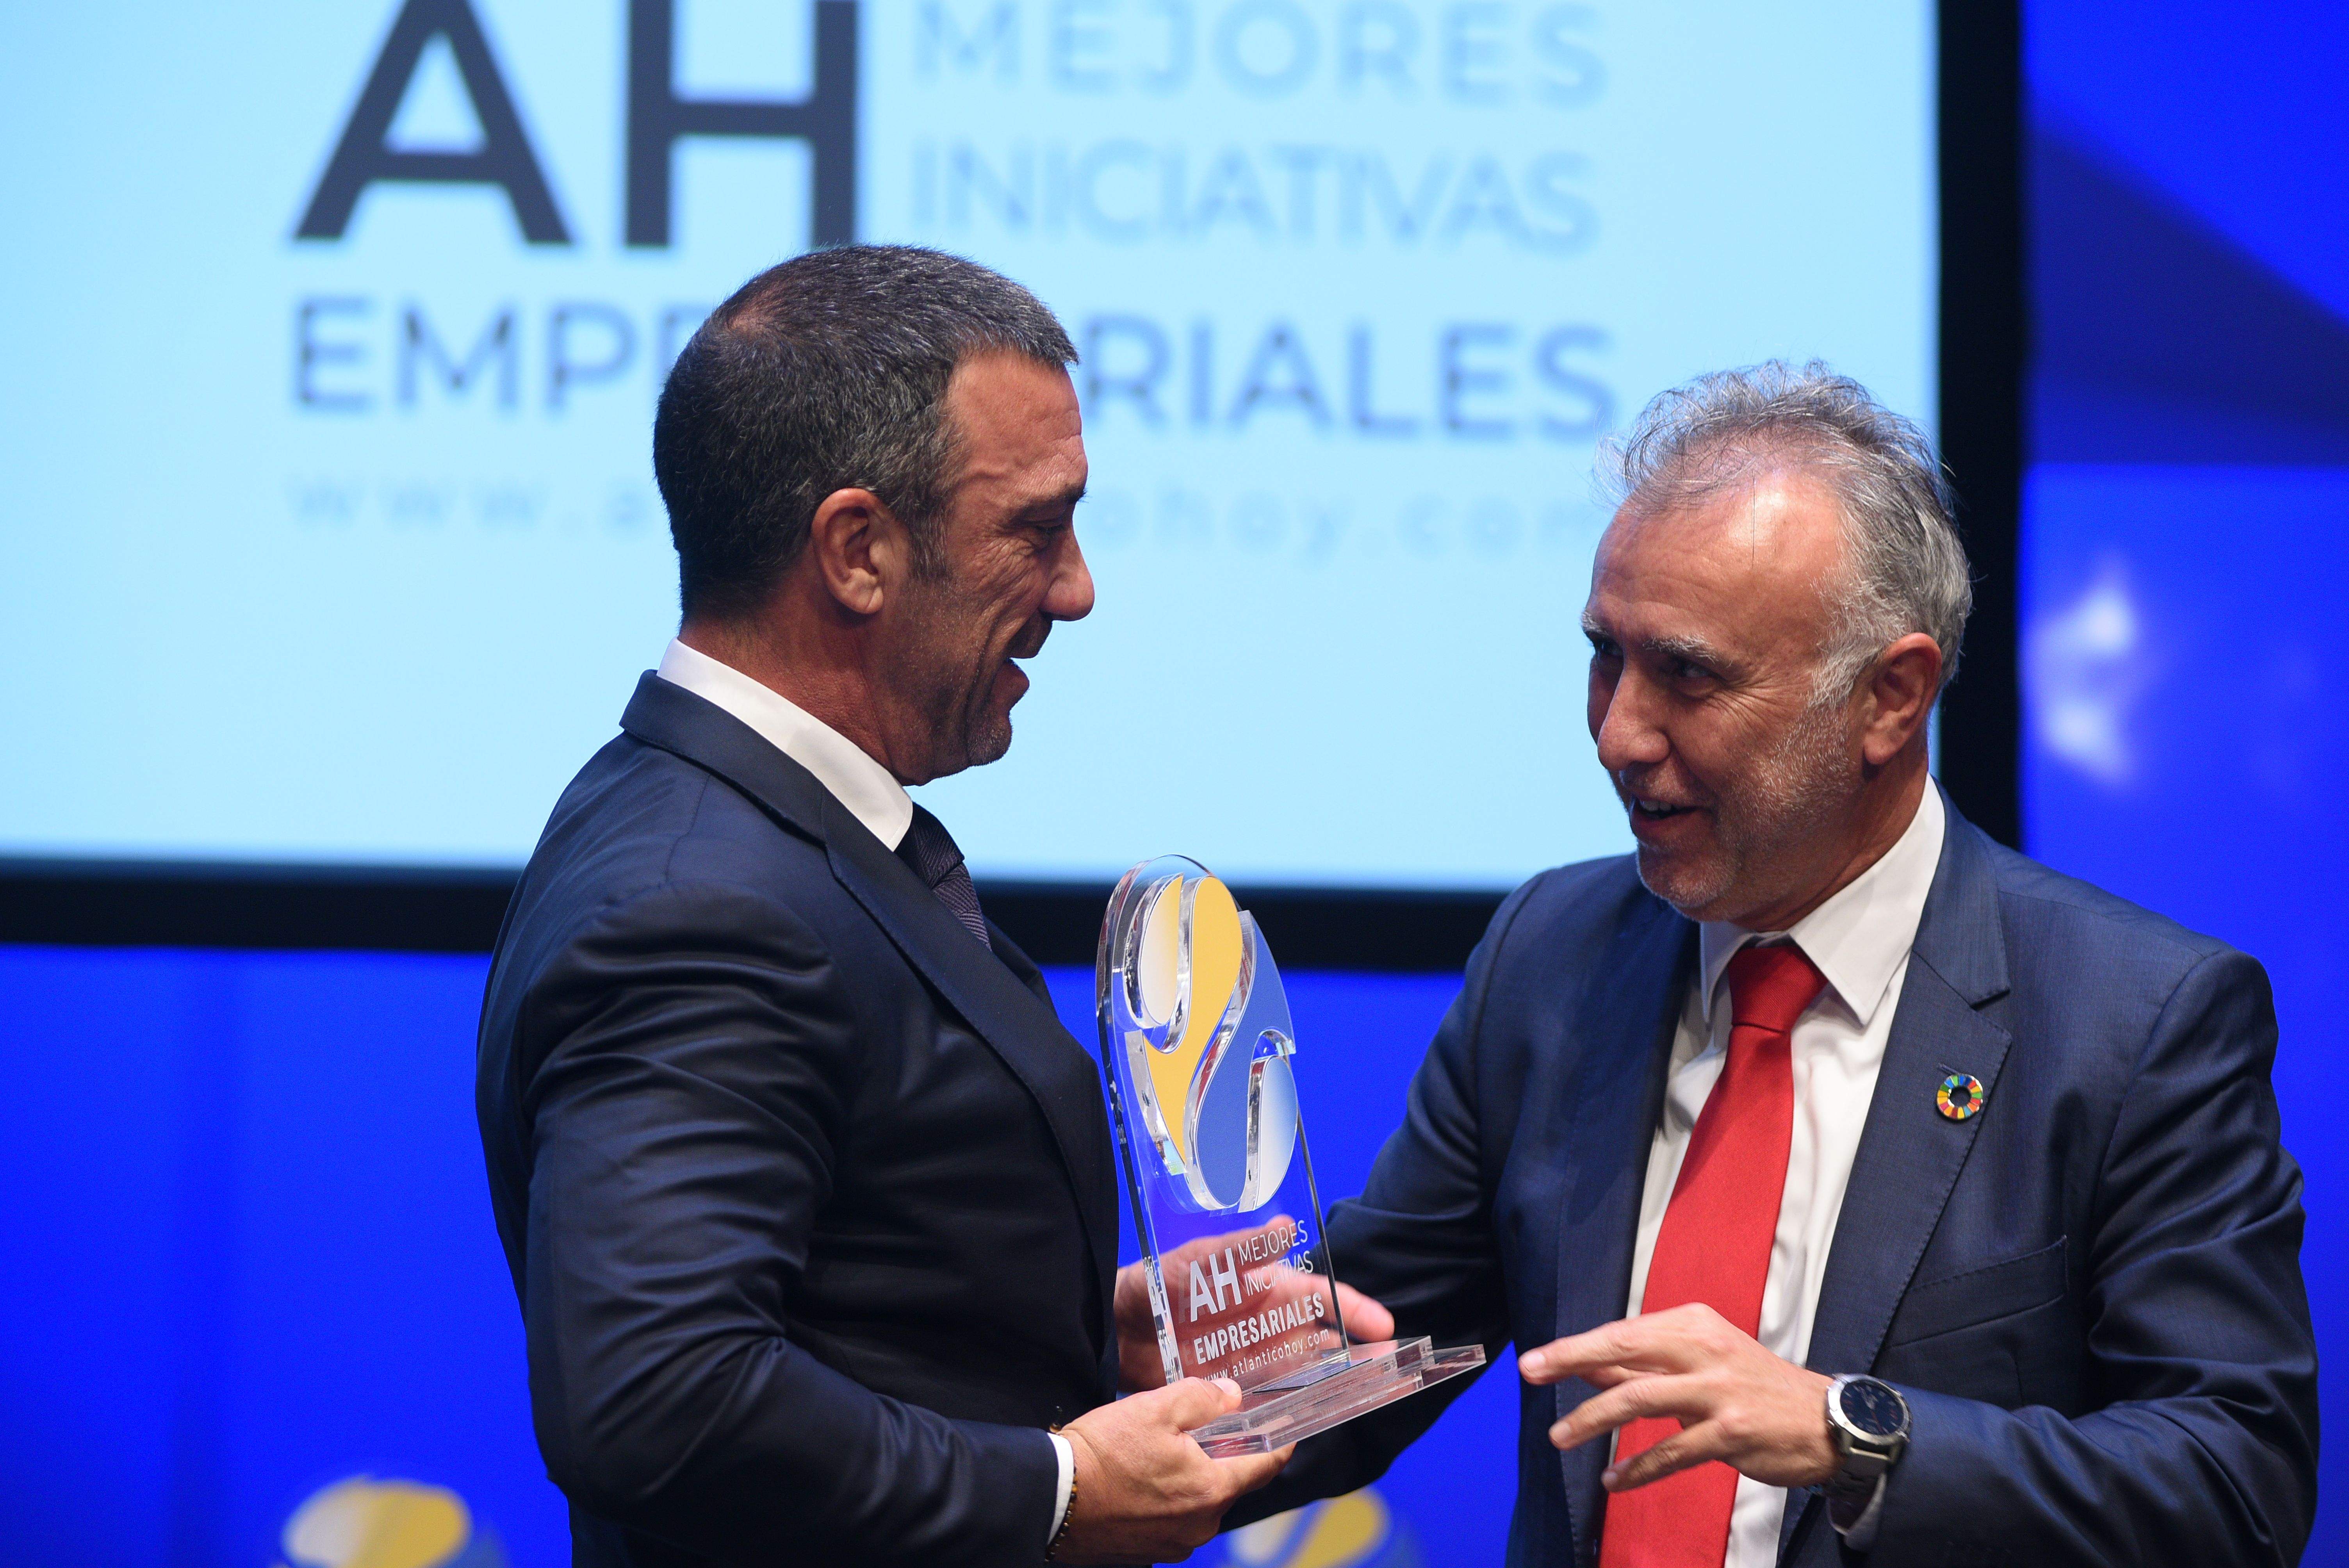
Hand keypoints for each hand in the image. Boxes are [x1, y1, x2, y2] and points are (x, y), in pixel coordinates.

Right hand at [1052, 1377, 1294, 1563]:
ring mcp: (1172, 1545)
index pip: (1266, 1467)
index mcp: (1212, 1491)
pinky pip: (1169, 1519)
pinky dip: (1163, 1499)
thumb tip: (1232, 1397)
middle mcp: (1200, 1526)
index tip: (1290, 1429)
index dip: (1281, 1443)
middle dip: (1218, 1454)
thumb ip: (1203, 1399)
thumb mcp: (1156, 1408)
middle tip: (1196, 1426)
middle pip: (1226, 1483)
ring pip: (1196, 1502)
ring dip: (1187, 1477)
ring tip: (1155, 1451)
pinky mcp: (1145, 1553)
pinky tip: (1138, 1479)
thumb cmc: (1103, 1453)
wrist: (1050, 1498)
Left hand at [1115, 1224, 1395, 1391]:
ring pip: (1307, 1375)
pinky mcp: (1236, 1393)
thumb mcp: (1201, 1261)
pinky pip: (1274, 1403)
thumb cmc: (1160, 1285)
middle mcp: (1269, 1328)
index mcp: (1268, 1291)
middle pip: (1324, 1341)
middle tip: (1390, 1370)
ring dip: (1335, 1385)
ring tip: (1366, 1396)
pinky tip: (1311, 1421)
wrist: (1118, 1329)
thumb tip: (1286, 1226)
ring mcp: (1255, 1363)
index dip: (1354, 1310)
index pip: (1321, 1298)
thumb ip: (1242, 1249)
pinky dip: (1295, 1410)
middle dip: (1359, 1353)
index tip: (1382, 1325)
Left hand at [1518, 1303, 1836, 1492]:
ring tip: (1560, 1436)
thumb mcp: (1704, 1357)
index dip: (1576, 1347)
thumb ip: (1649, 1362)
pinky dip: (1637, 1467)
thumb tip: (1588, 1365)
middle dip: (1571, 1362)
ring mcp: (1717, 1392)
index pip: (1623, 1332)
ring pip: (1639, 1399)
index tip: (1537, 1360)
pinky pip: (1671, 1452)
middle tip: (1531, 1374)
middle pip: (1623, 1352)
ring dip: (1593, 1420)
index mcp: (1695, 1324)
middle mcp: (1704, 1350)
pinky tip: (1613, 1478)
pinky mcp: (1730, 1433)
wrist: (1827, 1419)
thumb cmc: (1756, 1386)